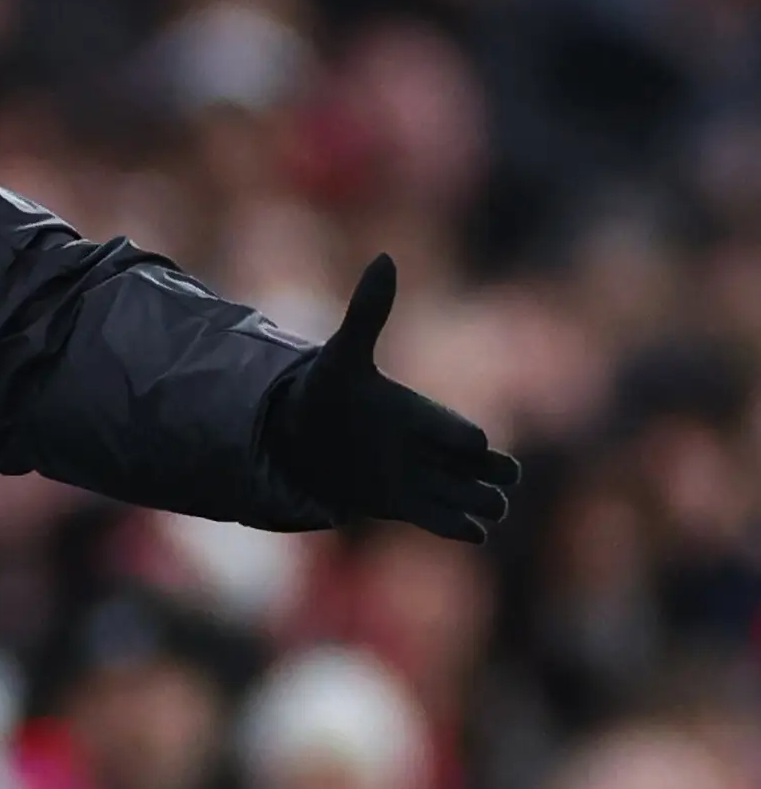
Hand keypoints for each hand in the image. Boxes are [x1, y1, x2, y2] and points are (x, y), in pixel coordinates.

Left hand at [265, 255, 519, 541]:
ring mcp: (422, 480)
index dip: (465, 442)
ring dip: (479, 507)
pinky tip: (463, 531)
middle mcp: (432, 450)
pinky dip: (461, 528)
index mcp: (426, 417)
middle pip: (494, 470)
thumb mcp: (342, 356)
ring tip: (469, 509)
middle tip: (476, 483)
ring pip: (478, 499)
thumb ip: (367, 313)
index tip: (453, 443)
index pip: (469, 436)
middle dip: (495, 479)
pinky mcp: (404, 507)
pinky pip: (450, 524)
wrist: (294, 436)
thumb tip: (385, 257)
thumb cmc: (323, 392)